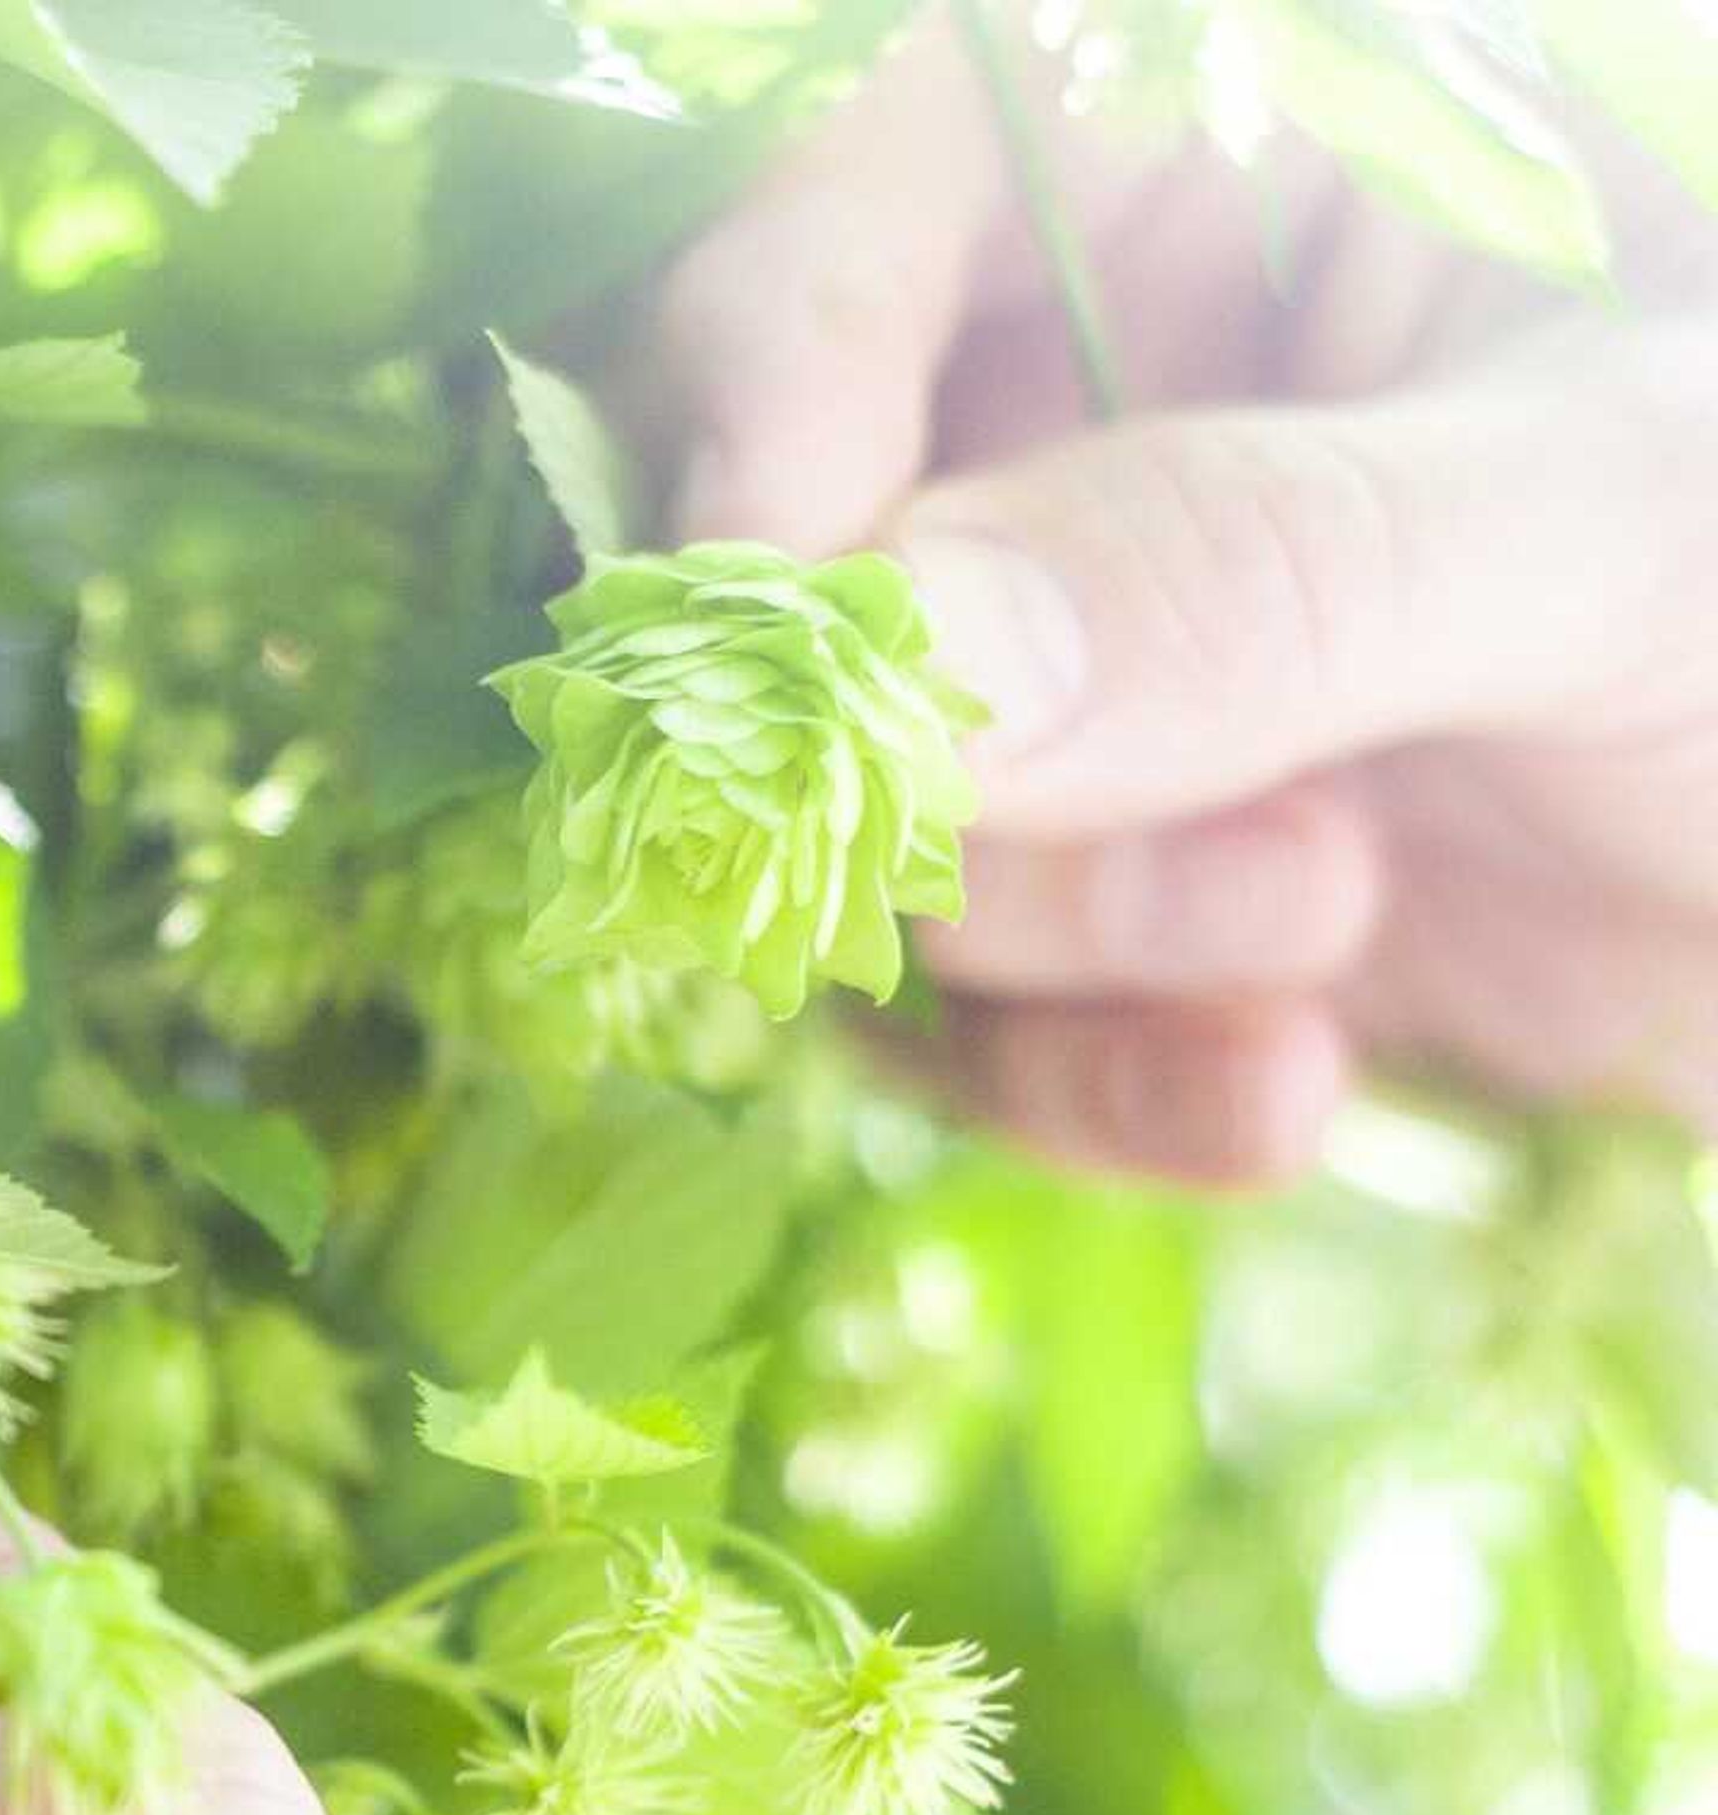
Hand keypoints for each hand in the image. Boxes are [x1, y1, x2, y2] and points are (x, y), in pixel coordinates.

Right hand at [637, 34, 1717, 1182]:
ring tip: (1322, 930)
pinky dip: (1090, 1084)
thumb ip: (1250, 559)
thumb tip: (888, 644)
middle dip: (946, 743)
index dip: (756, 389)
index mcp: (1212, 164)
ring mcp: (1068, 664)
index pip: (853, 198)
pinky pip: (953, 1010)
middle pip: (795, 552)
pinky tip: (1280, 1096)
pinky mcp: (1091, 890)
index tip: (758, 604)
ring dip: (1057, 932)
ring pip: (853, 809)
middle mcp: (1086, 401)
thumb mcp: (1613, 519)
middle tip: (1157, 827)